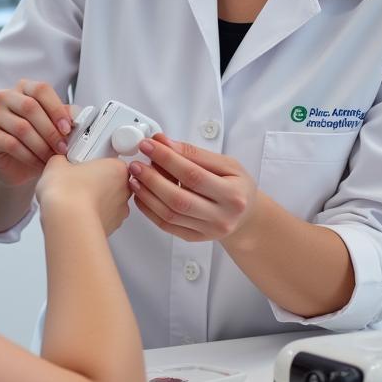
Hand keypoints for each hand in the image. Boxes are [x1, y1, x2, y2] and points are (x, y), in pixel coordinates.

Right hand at [0, 79, 72, 187]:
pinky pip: (11, 144)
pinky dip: (29, 156)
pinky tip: (39, 164)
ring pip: (22, 127)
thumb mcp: (54, 127)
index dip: (56, 109)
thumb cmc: (37, 141)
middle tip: (63, 148)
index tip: (68, 129)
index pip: (41, 89)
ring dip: (42, 146)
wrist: (16, 165)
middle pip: (30, 107)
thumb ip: (65, 117)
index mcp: (25, 88)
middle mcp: (6, 97)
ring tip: (53, 159)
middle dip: (51, 131)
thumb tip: (79, 116)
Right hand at [37, 155, 131, 236]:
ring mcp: (119, 212)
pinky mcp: (112, 228)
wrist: (67, 222)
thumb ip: (62, 161)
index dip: (96, 165)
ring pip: (110, 203)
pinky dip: (92, 217)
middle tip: (78, 182)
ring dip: (96, 201)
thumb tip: (59, 163)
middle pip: (113, 183)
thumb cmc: (68, 193)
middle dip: (97, 183)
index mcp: (117, 169)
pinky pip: (103, 219)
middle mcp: (123, 191)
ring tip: (74, 200)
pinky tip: (77, 214)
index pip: (112, 163)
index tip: (84, 167)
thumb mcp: (57, 164)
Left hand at [128, 134, 258, 242]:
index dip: (167, 159)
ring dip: (147, 195)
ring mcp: (208, 231)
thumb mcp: (226, 163)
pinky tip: (141, 195)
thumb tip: (164, 142)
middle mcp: (221, 217)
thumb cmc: (237, 185)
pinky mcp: (194, 238)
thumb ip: (194, 153)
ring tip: (135, 178)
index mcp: (233, 194)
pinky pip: (167, 226)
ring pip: (170, 215)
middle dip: (152, 179)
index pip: (193, 175)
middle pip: (179, 199)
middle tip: (137, 164)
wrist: (246, 215)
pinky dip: (149, 210)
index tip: (149, 145)